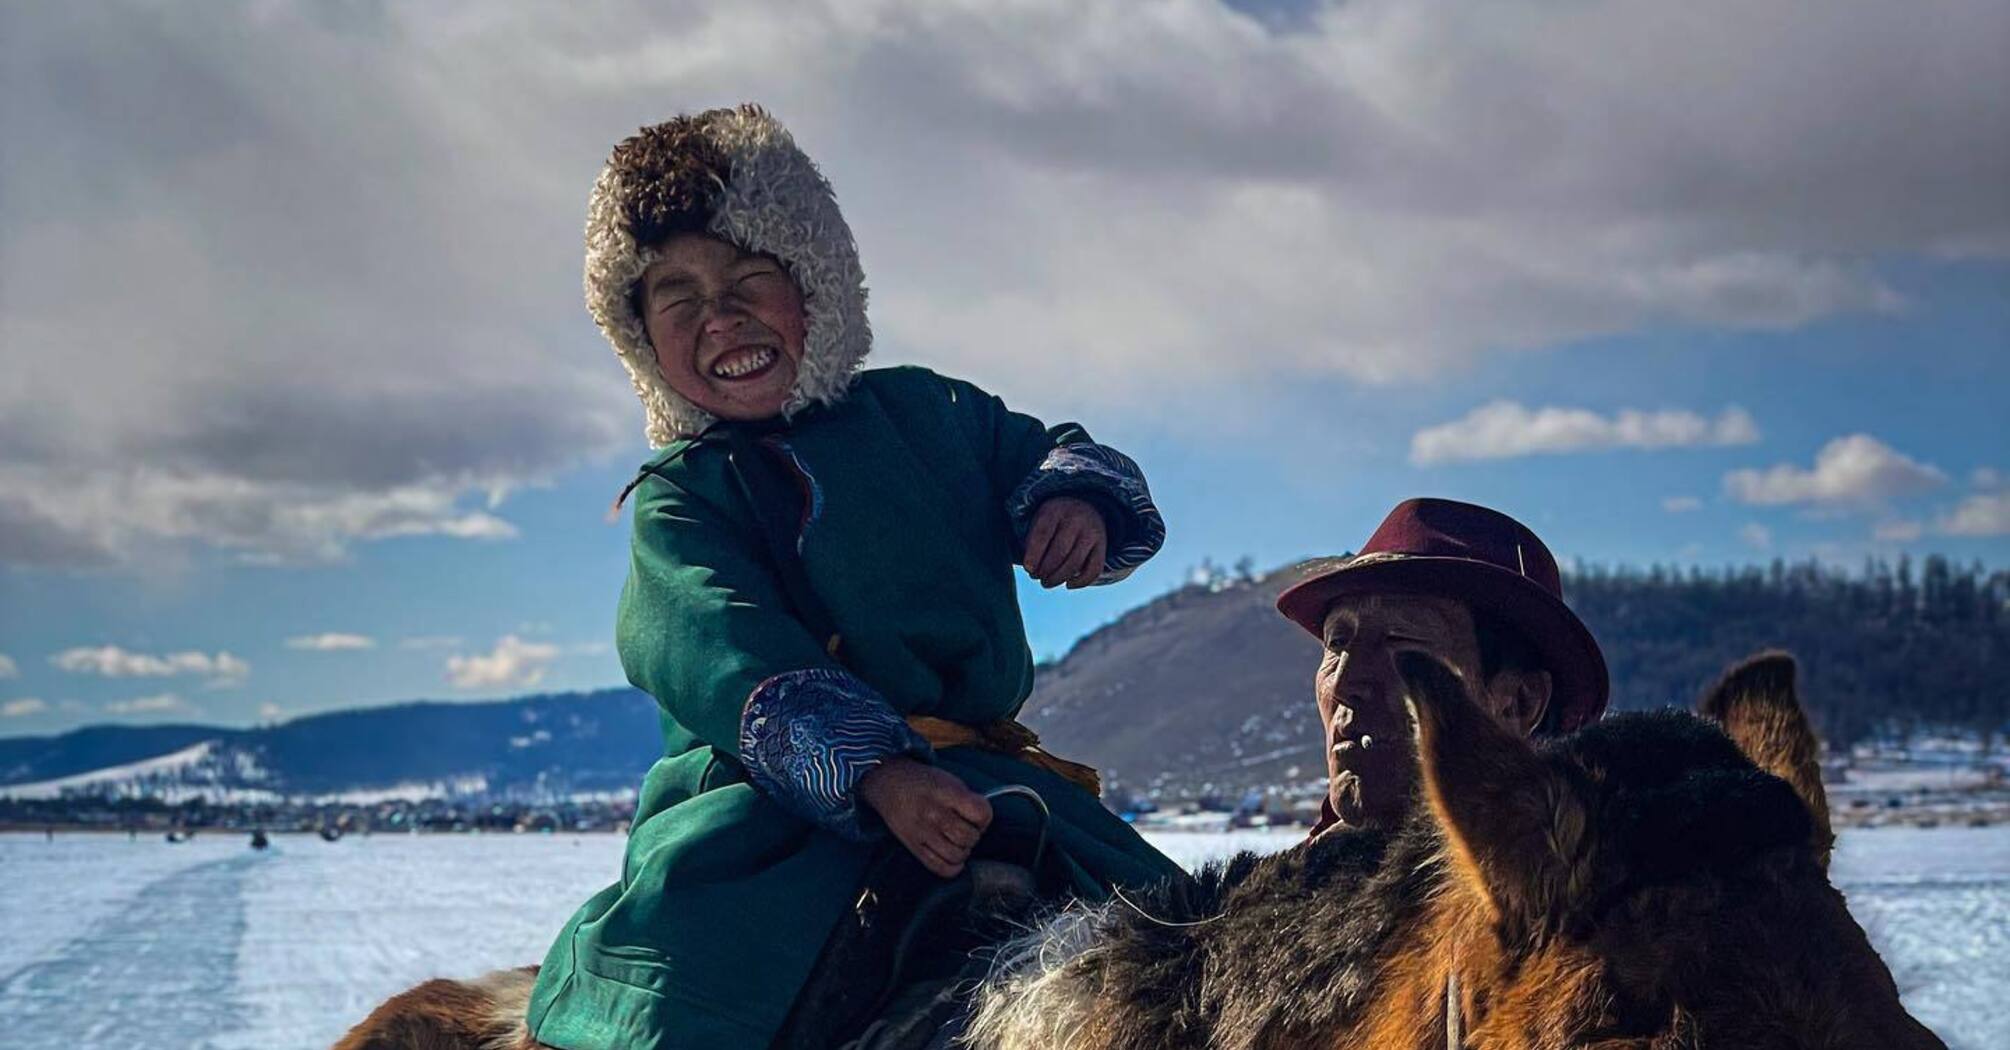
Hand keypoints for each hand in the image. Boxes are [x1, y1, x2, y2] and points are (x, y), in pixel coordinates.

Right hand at [857, 758, 992, 877]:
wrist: (889, 782)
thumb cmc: (922, 781)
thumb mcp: (949, 780)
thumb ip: (967, 799)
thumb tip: (982, 822)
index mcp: (945, 794)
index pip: (981, 814)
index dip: (985, 817)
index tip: (979, 816)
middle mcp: (933, 814)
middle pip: (969, 837)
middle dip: (974, 834)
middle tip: (967, 828)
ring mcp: (922, 833)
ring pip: (957, 855)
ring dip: (964, 850)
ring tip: (958, 840)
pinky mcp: (913, 846)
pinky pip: (940, 868)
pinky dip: (953, 866)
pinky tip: (953, 856)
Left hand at [1023, 496, 1107, 588]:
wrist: (1084, 508)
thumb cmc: (1054, 523)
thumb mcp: (1040, 522)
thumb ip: (1033, 543)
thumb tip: (1032, 570)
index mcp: (1054, 510)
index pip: (1043, 534)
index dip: (1034, 555)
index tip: (1028, 569)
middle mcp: (1075, 519)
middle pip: (1059, 552)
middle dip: (1045, 570)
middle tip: (1037, 577)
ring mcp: (1091, 532)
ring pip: (1075, 563)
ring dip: (1058, 578)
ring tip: (1047, 582)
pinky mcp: (1102, 545)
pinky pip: (1094, 569)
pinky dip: (1081, 581)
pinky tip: (1068, 584)